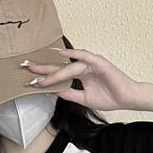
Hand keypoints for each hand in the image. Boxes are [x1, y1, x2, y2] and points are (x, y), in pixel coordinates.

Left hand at [25, 47, 141, 110]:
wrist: (127, 99)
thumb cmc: (109, 97)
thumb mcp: (83, 98)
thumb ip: (69, 93)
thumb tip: (53, 92)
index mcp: (79, 75)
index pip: (59, 73)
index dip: (44, 76)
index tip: (29, 78)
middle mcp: (83, 66)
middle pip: (60, 65)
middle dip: (42, 67)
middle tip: (26, 66)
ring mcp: (91, 63)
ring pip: (68, 65)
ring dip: (54, 69)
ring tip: (39, 73)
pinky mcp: (99, 63)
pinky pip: (84, 57)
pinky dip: (72, 54)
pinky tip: (60, 54)